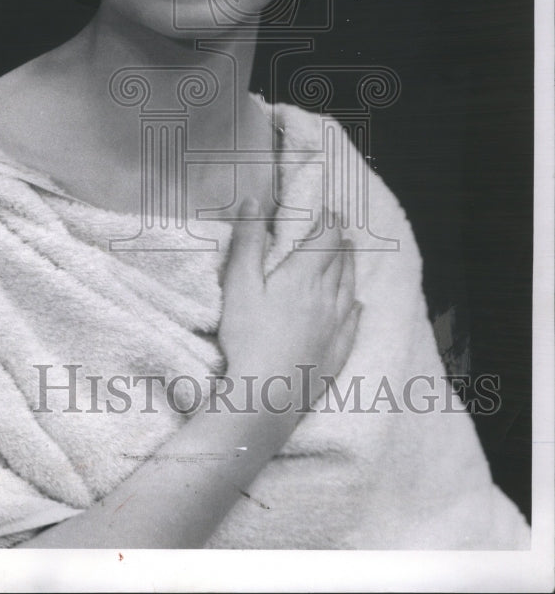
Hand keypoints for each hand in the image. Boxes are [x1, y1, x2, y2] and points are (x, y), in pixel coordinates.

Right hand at [218, 197, 360, 410]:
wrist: (267, 396)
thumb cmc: (248, 337)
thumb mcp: (239, 284)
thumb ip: (248, 241)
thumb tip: (254, 202)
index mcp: (304, 277)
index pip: (324, 240)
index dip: (329, 222)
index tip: (330, 209)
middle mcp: (327, 299)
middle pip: (340, 263)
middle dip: (340, 242)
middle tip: (340, 228)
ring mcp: (334, 329)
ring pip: (349, 290)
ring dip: (350, 268)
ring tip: (350, 255)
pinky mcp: (335, 354)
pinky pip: (352, 324)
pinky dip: (356, 308)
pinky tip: (358, 306)